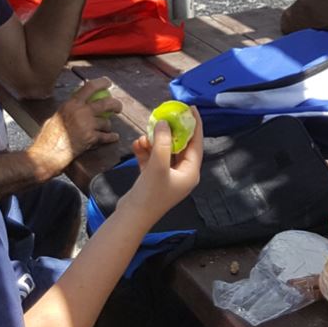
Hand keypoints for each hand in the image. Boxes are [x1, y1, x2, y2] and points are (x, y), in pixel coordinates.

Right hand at [26, 79, 122, 179]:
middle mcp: (81, 111)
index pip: (89, 87)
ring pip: (106, 122)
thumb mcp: (57, 117)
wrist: (47, 153)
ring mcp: (87, 125)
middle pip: (105, 103)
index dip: (102, 83)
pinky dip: (111, 137)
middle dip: (116, 104)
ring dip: (108, 126)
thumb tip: (76, 105)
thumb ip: (69, 110)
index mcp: (71, 104)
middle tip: (118, 108)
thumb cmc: (48, 137)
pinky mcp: (91, 138)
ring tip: (107, 128)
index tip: (108, 83)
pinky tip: (114, 137)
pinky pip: (106, 137)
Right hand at [123, 104, 203, 219]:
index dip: (195, 125)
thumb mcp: (158, 166)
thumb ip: (162, 142)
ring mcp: (168, 177)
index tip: (190, 108)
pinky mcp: (154, 179)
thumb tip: (164, 123)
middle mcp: (182, 174)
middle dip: (169, 132)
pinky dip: (146, 151)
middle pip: (180, 146)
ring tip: (144, 135)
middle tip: (164, 116)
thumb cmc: (150, 194)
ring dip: (154, 141)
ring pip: (164, 151)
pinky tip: (137, 145)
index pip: (196, 143)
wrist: (131, 217)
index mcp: (191, 173)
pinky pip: (153, 159)